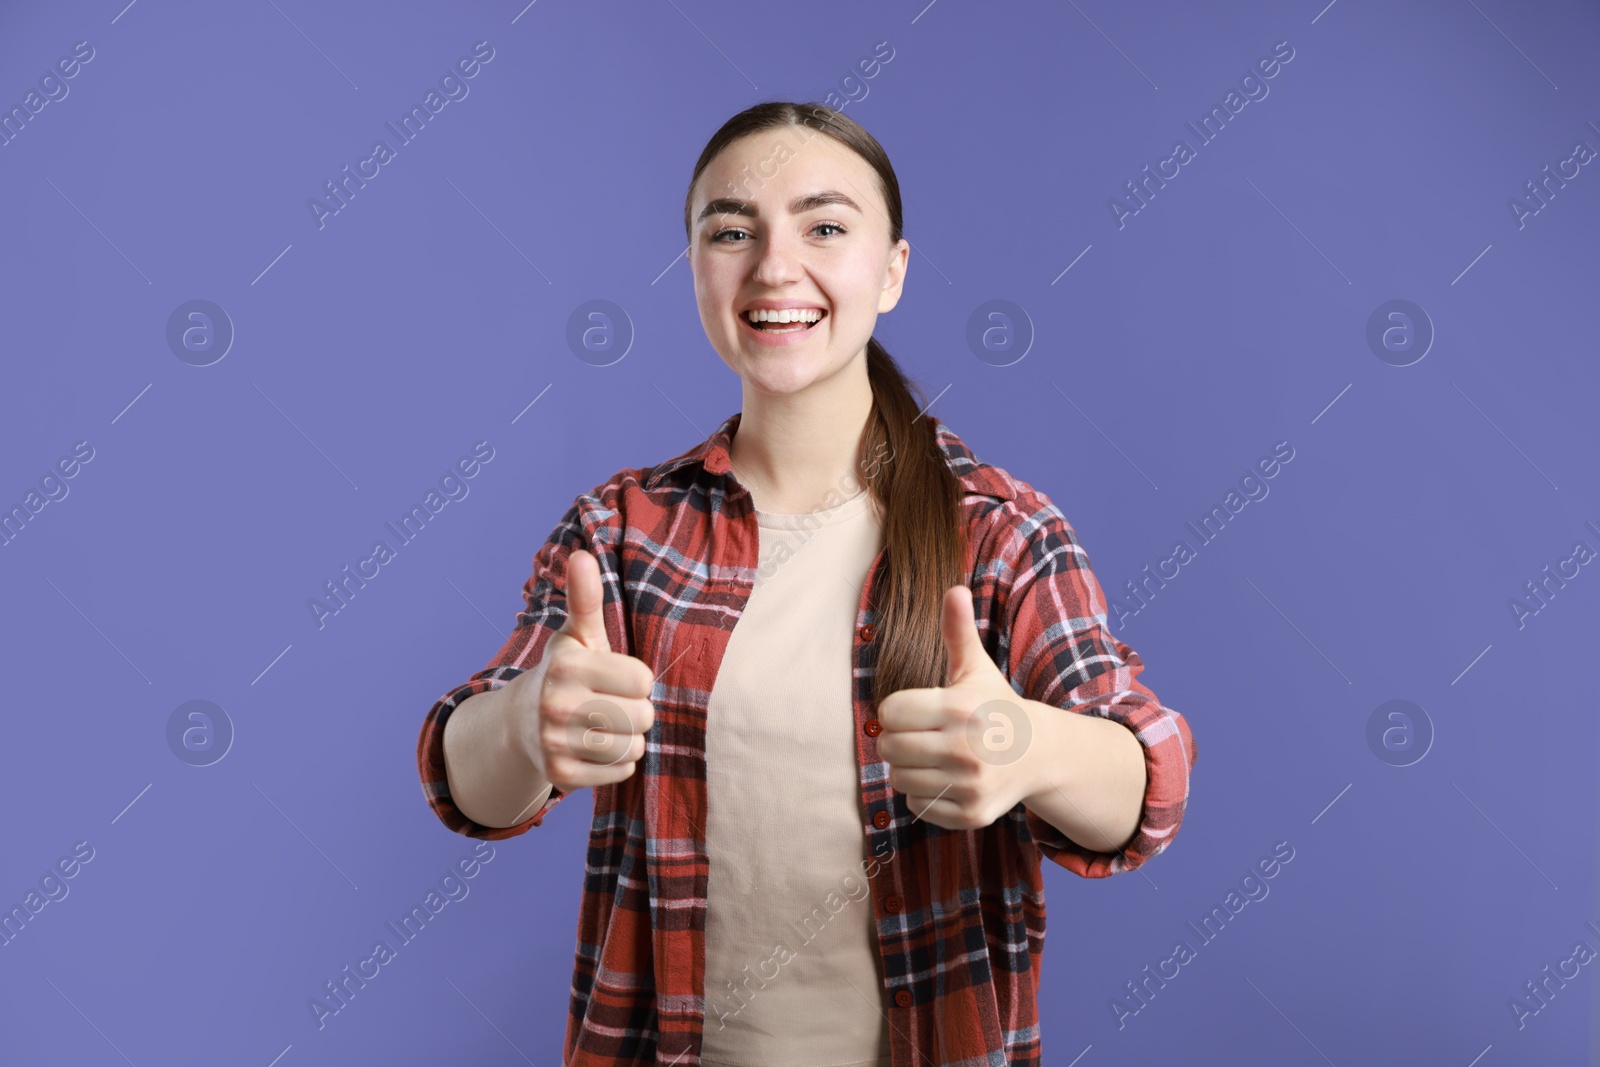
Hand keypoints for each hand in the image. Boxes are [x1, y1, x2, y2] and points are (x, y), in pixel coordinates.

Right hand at [511, 548, 654, 791]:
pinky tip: (598, 747)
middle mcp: (556, 704)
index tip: (617, 678)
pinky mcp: (560, 775)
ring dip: (629, 738)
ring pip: (633, 748)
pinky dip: (618, 763)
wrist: (521, 722)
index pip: (643, 680)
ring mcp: (554, 742)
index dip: (638, 679)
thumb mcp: (578, 635)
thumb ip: (586, 599)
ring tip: (606, 725)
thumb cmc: (567, 672)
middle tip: (613, 704)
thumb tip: (581, 555)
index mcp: (567, 665)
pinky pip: (620, 772)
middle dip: (637, 711)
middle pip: (642, 716)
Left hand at [876, 584, 1038, 830]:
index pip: (889, 712)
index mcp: (960, 708)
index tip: (916, 709)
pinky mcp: (971, 814)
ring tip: (932, 756)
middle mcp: (965, 749)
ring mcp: (969, 785)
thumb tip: (954, 588)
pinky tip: (945, 779)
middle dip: (897, 739)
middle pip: (889, 747)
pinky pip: (916, 806)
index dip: (897, 710)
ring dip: (908, 768)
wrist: (1039, 753)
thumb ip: (958, 631)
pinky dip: (923, 795)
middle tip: (920, 734)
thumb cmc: (995, 706)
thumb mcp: (976, 668)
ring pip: (899, 779)